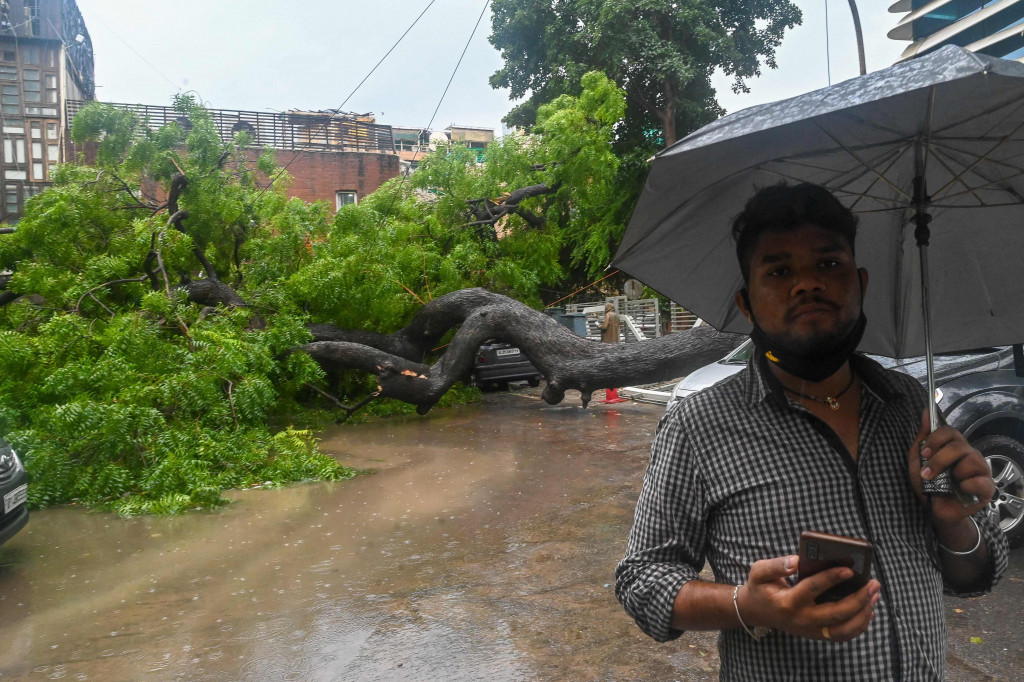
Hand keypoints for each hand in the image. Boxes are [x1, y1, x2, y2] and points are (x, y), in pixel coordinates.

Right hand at [738, 555, 879, 641]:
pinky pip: (843, 635)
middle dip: (859, 599)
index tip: (849, 569)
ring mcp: (811, 630)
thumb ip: (776, 565)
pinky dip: (859, 625)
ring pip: (844, 629)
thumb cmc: (760, 587)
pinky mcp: (817, 634)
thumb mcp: (759, 571)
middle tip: (873, 583)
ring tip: (874, 595)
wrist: (755, 612)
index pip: (813, 589)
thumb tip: (797, 561)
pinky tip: (869, 609)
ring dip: (863, 614)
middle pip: (836, 613)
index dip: (831, 578)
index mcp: (788, 602)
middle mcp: (801, 619)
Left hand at [908, 409, 994, 526]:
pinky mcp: (986, 489)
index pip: (950, 431)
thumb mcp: (918, 460)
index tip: (924, 454)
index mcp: (955, 447)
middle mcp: (970, 455)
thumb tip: (925, 412)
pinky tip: (960, 489)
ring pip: (971, 460)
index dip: (936, 440)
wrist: (934, 511)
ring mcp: (980, 471)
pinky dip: (968, 484)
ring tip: (946, 484)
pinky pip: (982, 481)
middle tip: (928, 473)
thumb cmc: (929, 485)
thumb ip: (923, 437)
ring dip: (952, 473)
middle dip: (939, 459)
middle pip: (959, 445)